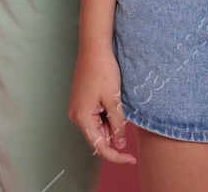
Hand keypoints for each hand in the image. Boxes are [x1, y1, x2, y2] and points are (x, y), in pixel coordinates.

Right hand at [70, 42, 135, 163]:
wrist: (94, 48)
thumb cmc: (103, 71)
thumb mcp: (114, 101)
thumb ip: (118, 125)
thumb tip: (119, 144)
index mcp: (82, 118)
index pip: (100, 148)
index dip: (117, 157)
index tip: (132, 159)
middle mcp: (76, 116)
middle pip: (98, 138)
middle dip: (115, 135)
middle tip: (126, 117)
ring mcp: (78, 109)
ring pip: (98, 128)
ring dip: (112, 123)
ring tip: (118, 102)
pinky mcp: (82, 102)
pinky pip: (96, 117)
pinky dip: (107, 115)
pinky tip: (113, 101)